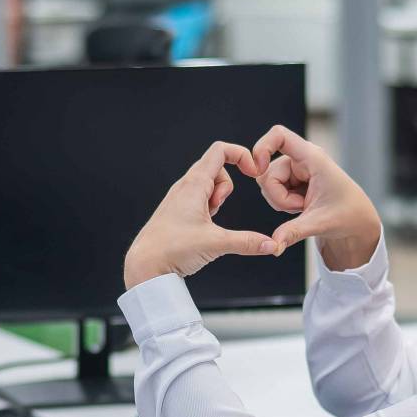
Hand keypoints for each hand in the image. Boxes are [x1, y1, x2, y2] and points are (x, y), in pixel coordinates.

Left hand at [123, 140, 277, 287]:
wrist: (144, 266)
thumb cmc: (171, 249)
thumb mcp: (216, 244)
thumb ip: (247, 242)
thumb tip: (271, 244)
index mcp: (194, 184)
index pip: (220, 150)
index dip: (241, 154)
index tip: (253, 172)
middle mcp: (185, 187)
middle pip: (217, 168)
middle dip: (228, 186)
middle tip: (219, 209)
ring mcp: (180, 198)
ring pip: (208, 184)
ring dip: (217, 198)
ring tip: (209, 220)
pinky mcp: (177, 211)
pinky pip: (199, 198)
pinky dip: (208, 208)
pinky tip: (203, 227)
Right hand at [247, 125, 382, 269]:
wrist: (356, 220)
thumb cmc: (347, 215)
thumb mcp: (320, 223)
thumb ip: (294, 232)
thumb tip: (273, 246)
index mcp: (313, 158)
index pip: (280, 135)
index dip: (262, 147)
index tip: (257, 169)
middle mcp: (302, 158)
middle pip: (267, 172)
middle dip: (277, 196)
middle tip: (301, 208)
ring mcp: (295, 169)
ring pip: (267, 184)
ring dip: (280, 201)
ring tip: (304, 207)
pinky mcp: (292, 179)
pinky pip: (272, 190)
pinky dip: (283, 202)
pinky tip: (301, 206)